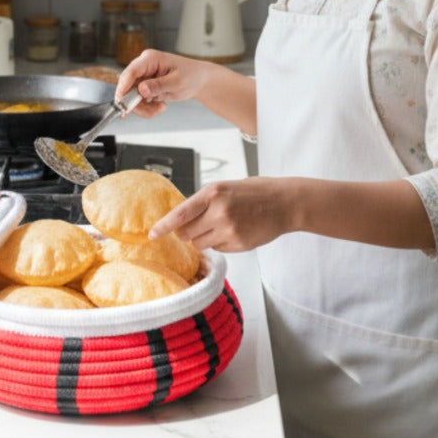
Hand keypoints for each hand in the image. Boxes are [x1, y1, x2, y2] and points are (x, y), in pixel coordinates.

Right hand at [115, 48, 211, 117]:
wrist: (198, 80)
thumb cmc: (191, 75)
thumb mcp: (177, 82)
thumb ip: (158, 85)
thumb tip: (142, 89)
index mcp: (150, 59)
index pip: (131, 71)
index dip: (124, 87)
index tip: (121, 101)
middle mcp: (143, 67)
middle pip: (128, 86)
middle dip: (136, 102)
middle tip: (151, 110)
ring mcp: (143, 77)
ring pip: (132, 97)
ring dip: (144, 107)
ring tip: (161, 108)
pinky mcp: (145, 87)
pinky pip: (138, 101)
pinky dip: (147, 108)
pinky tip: (160, 106)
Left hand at [149, 177, 294, 252]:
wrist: (285, 202)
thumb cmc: (255, 192)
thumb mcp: (225, 188)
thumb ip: (203, 202)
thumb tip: (181, 221)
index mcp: (213, 193)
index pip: (181, 214)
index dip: (164, 226)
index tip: (152, 235)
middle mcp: (219, 212)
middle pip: (187, 233)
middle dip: (189, 232)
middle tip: (204, 223)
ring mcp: (229, 229)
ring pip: (201, 244)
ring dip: (205, 238)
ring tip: (223, 225)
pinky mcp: (239, 244)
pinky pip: (218, 249)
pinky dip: (221, 243)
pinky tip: (236, 231)